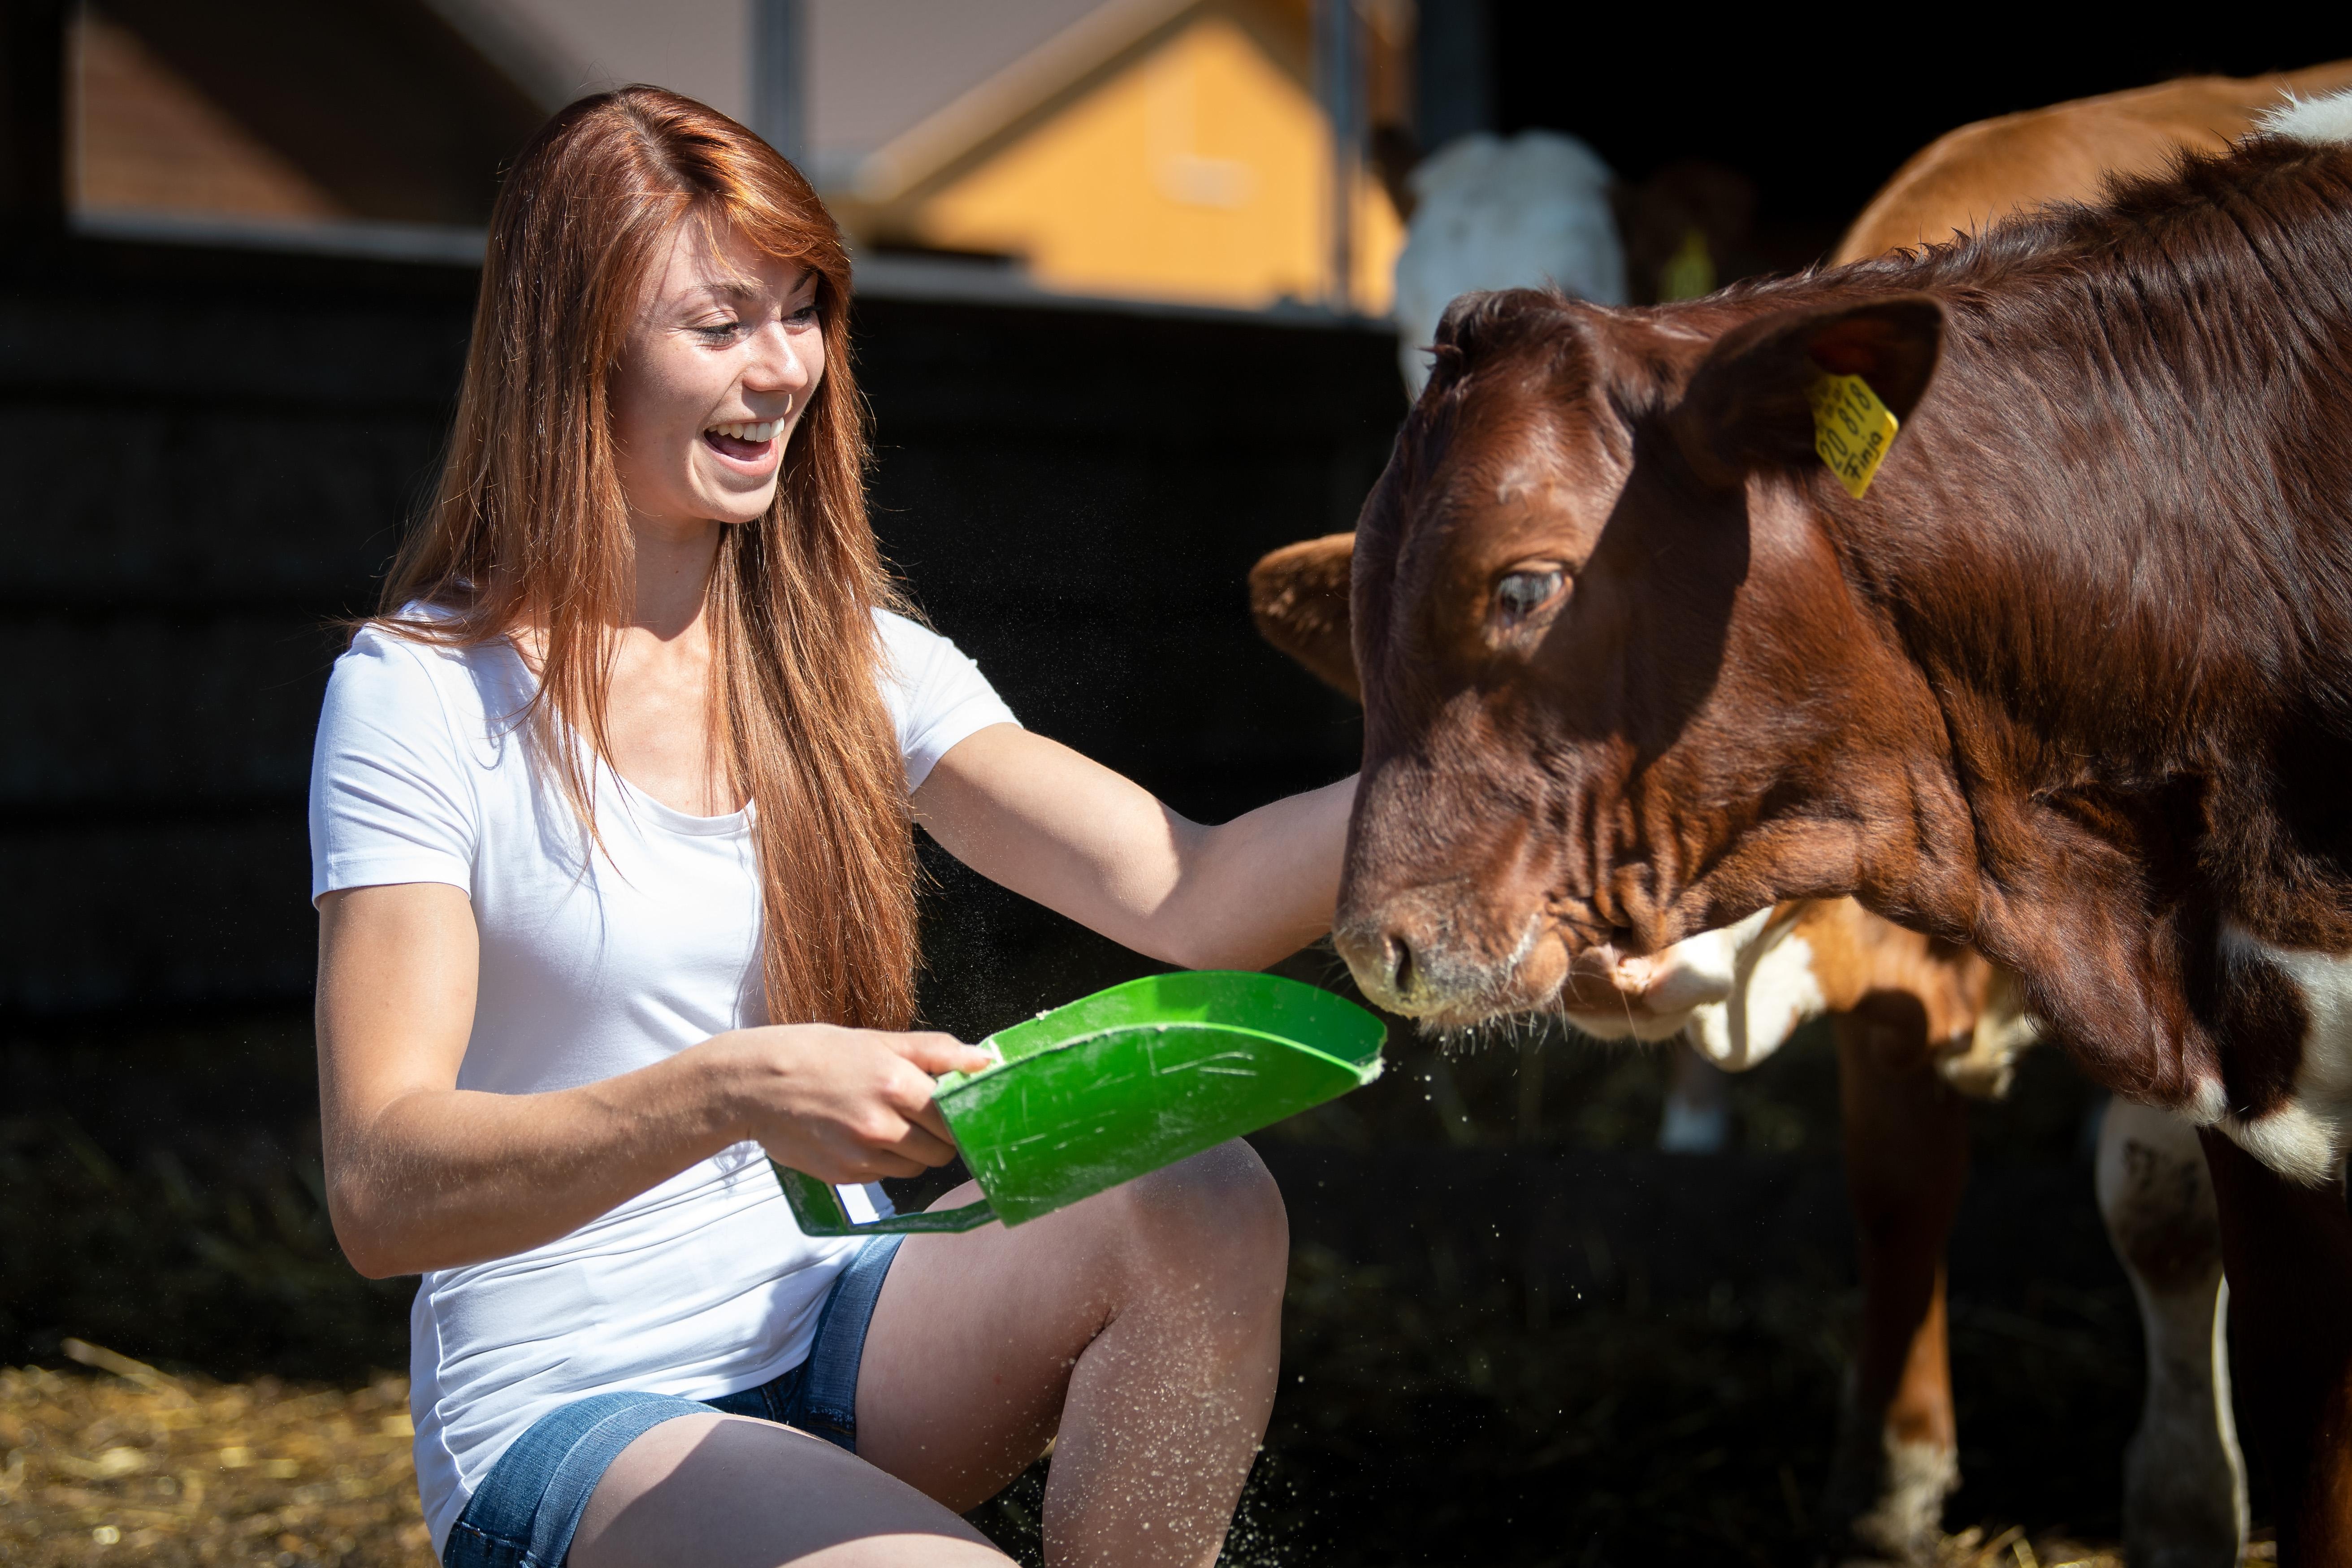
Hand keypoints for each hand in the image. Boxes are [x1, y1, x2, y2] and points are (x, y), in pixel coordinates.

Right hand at [707, 1025, 995, 1183]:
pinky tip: (859, 1136)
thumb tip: (986, 1061)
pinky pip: (885, 1176)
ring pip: (916, 1167)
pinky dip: (883, 1162)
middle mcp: (883, 1124)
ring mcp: (862, 1155)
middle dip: (940, 1136)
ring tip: (886, 1123)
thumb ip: (938, 1052)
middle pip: (943, 1150)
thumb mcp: (879, 1040)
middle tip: (920, 1115)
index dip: (963, 1115)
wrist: (754, 1085)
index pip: (957, 1116)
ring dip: (913, 1151)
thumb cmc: (819, 1054)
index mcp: (897, 1083)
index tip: (959, 1109)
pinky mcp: (845, 1176)